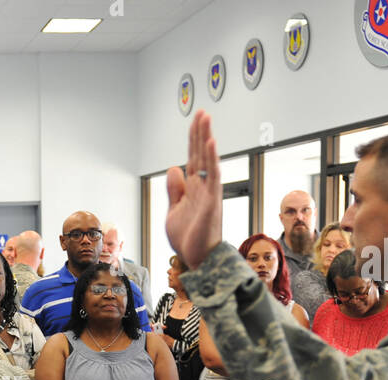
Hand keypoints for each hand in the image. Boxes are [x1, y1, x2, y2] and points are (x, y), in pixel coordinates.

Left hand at [165, 111, 223, 270]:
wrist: (198, 259)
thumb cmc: (189, 239)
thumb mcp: (174, 211)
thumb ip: (174, 190)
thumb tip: (174, 168)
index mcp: (192, 189)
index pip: (193, 158)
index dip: (193, 140)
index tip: (194, 122)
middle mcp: (202, 187)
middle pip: (200, 153)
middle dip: (199, 132)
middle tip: (201, 112)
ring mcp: (208, 192)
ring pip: (207, 159)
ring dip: (206, 138)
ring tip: (206, 118)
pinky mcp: (211, 201)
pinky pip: (213, 176)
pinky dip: (212, 159)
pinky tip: (211, 143)